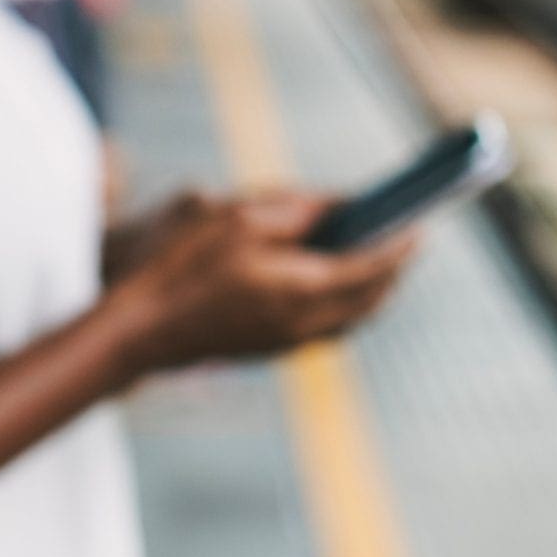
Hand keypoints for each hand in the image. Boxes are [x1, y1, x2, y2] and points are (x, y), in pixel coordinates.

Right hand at [107, 190, 416, 375]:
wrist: (135, 329)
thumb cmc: (179, 266)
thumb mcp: (237, 217)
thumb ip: (297, 209)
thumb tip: (338, 206)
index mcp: (305, 289)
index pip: (376, 265)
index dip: (401, 241)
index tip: (420, 219)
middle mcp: (307, 323)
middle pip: (372, 299)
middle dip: (393, 268)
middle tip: (403, 236)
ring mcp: (287, 342)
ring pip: (352, 318)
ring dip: (370, 289)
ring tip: (374, 258)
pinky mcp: (268, 350)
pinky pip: (326, 327)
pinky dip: (343, 303)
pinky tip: (328, 283)